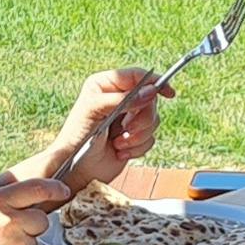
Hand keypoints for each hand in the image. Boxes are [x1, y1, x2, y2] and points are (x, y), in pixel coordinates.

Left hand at [30, 67, 162, 188]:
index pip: (137, 76)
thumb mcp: (96, 110)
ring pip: (153, 121)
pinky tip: (119, 151)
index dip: (154, 82)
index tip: (167, 93)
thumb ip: (124, 99)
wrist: (76, 168)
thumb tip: (151, 92)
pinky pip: (150, 139)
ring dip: (137, 136)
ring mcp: (127, 118)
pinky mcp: (134, 137)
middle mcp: (119, 99)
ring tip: (118, 143)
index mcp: (106, 84)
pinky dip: (136, 148)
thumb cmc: (78, 136)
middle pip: (150, 100)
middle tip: (126, 129)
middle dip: (141, 119)